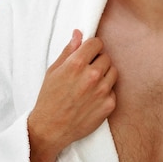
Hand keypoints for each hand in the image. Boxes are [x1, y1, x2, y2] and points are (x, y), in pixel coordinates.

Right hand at [28, 30, 117, 161]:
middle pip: (106, 57)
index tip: (88, 53)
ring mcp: (102, 90)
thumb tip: (79, 33)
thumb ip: (69, 51)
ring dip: (104, 75)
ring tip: (90, 85)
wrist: (50, 129)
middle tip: (86, 72)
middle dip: (97, 61)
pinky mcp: (109, 104)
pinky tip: (93, 98)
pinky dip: (106, 92)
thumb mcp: (53, 71)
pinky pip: (113, 90)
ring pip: (113, 71)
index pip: (97, 43)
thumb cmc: (49, 98)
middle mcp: (92, 75)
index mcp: (76, 64)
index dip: (92, 47)